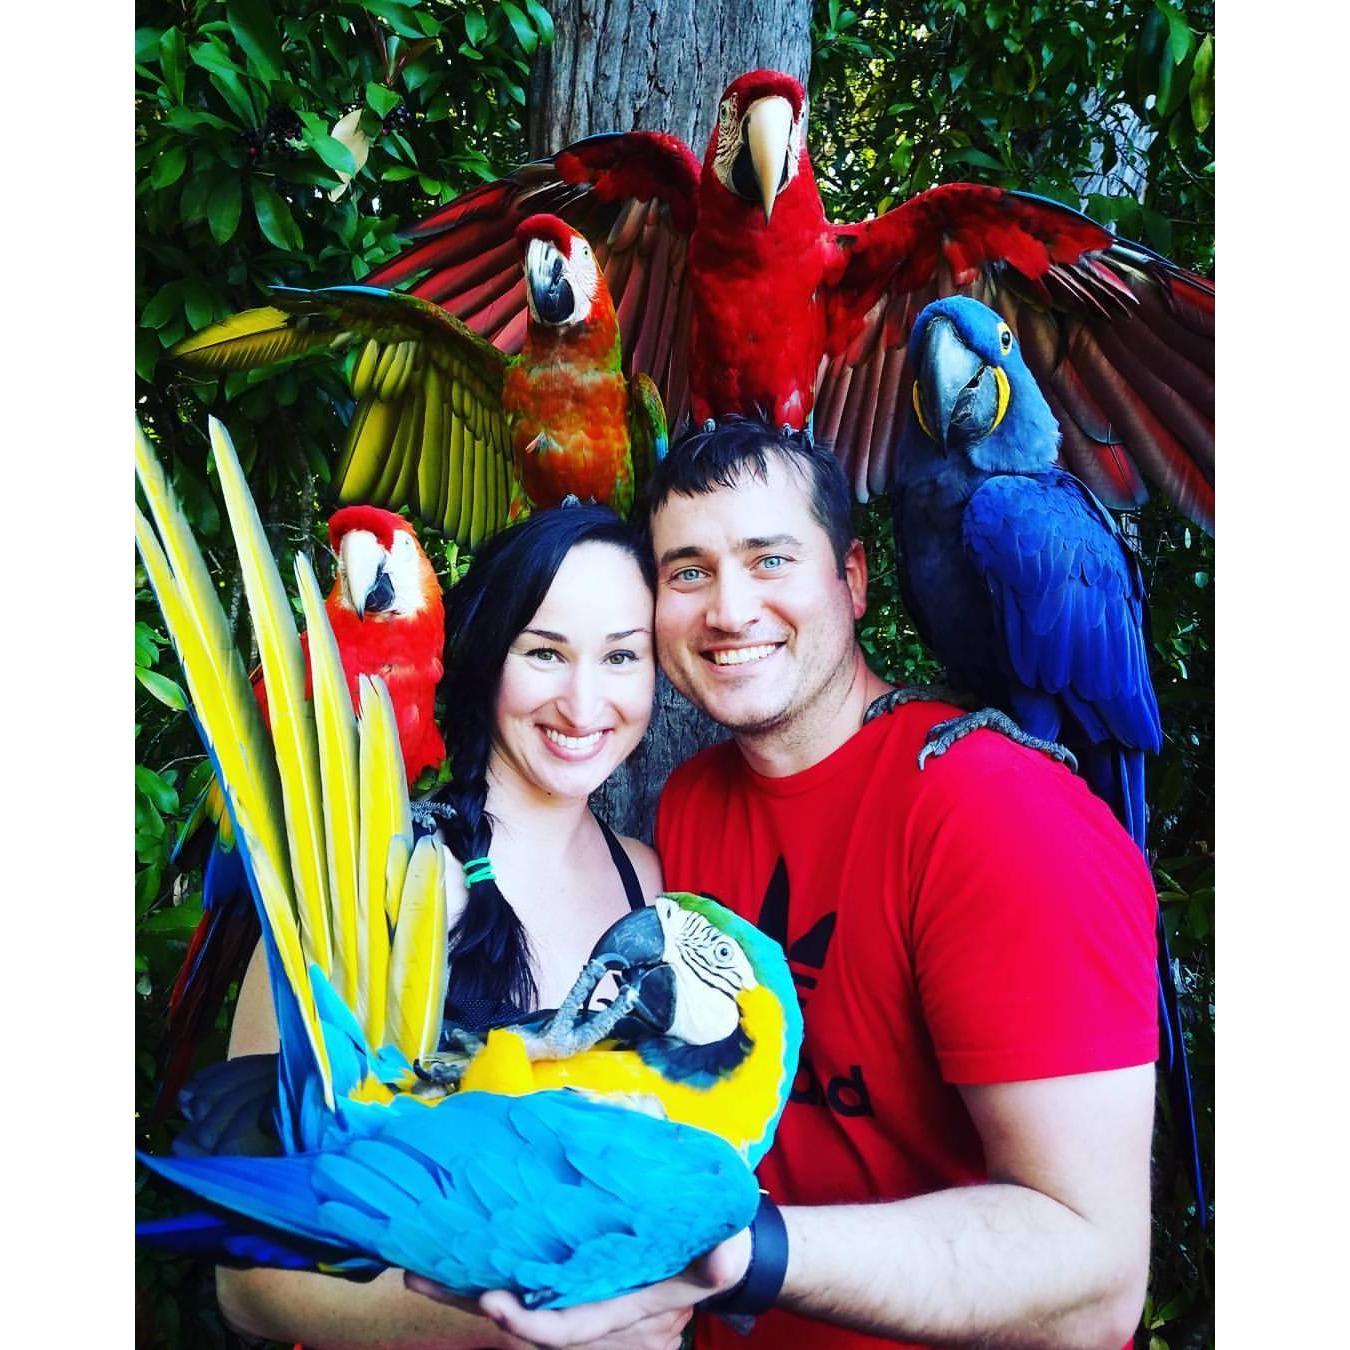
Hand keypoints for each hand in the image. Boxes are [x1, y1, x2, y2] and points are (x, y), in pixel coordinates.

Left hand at [406, 1229, 750, 1348]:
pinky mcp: (566, 1255)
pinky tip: (453, 1236)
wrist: (712, 1245)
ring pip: (510, 1286)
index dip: (531, 1323)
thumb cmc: (714, 1249)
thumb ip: (720, 1258)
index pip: (568, 1326)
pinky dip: (485, 1253)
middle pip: (520, 1309)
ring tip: (414, 1260)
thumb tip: (721, 1258)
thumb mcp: (723, 1252)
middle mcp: (587, 1296)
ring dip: (463, 1278)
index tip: (498, 1305)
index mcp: (619, 1304)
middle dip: (469, 1299)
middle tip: (417, 1277)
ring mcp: (572, 1278)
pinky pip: (519, 1260)